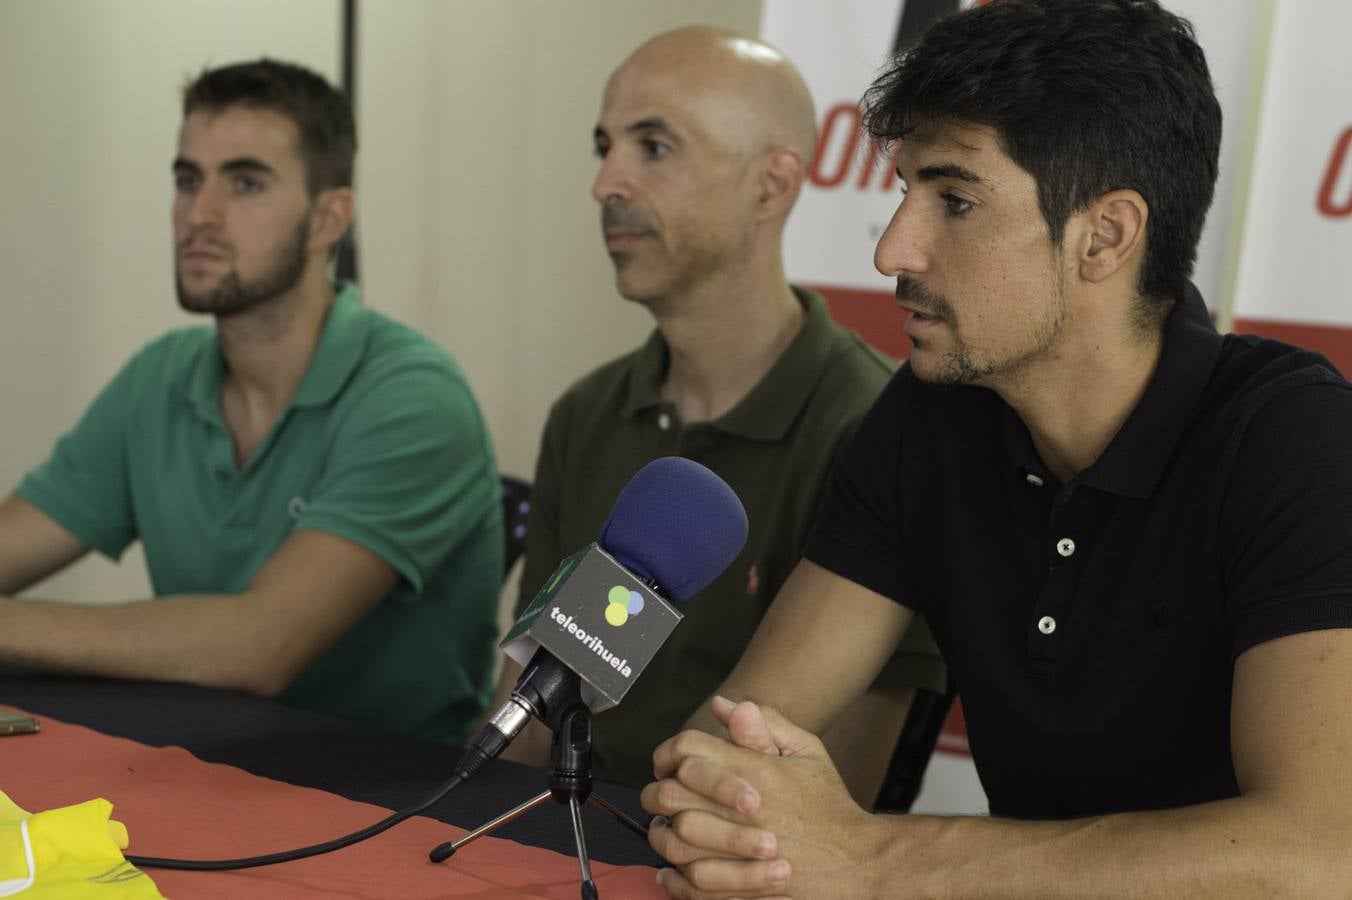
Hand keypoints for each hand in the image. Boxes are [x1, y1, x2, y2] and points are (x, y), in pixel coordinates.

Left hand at [642, 697, 877, 897]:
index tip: (667, 762)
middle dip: (656, 791)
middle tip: (659, 794)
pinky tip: (670, 871)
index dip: (668, 752)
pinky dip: (673, 879)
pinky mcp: (743, 888)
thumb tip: (724, 703)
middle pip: (671, 794)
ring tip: (664, 828)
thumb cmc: (828, 804)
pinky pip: (691, 885)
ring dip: (661, 834)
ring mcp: (742, 852)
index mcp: (756, 772)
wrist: (856, 861)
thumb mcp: (807, 752)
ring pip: (675, 840)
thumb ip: (765, 724)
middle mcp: (744, 810)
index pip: (688, 750)